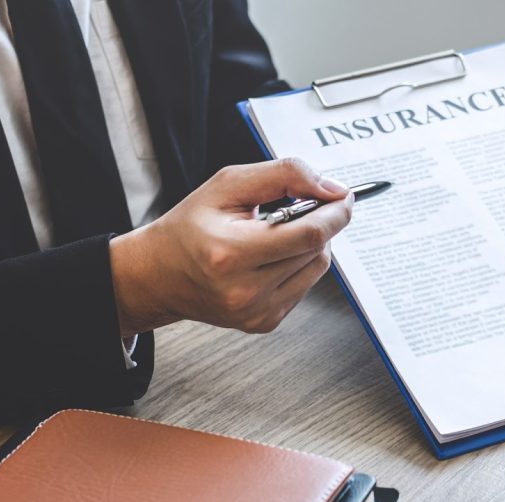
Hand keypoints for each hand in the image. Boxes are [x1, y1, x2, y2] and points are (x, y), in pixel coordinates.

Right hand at [110, 158, 352, 335]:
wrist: (160, 275)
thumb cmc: (190, 227)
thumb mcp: (228, 185)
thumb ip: (283, 176)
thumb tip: (331, 189)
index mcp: (230, 253)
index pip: (307, 235)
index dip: (334, 214)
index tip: (344, 198)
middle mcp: (245, 290)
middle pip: (316, 251)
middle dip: (321, 223)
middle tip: (309, 205)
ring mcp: (257, 312)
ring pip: (316, 269)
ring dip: (312, 244)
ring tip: (283, 231)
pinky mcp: (265, 323)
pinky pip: (304, 287)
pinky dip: (299, 265)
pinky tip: (273, 255)